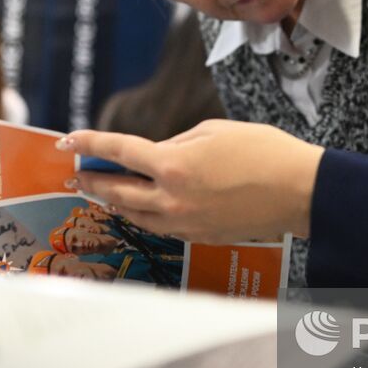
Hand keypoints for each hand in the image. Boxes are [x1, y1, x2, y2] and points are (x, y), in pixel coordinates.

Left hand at [60, 119, 323, 243]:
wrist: (300, 192)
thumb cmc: (263, 152)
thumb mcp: (214, 131)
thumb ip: (177, 143)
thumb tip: (158, 156)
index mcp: (172, 165)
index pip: (117, 152)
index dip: (88, 144)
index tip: (67, 141)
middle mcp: (171, 199)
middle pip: (116, 191)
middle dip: (92, 181)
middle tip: (75, 174)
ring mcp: (184, 222)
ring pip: (134, 215)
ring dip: (114, 202)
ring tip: (102, 192)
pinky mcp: (199, 237)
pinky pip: (159, 226)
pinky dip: (143, 215)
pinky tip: (140, 208)